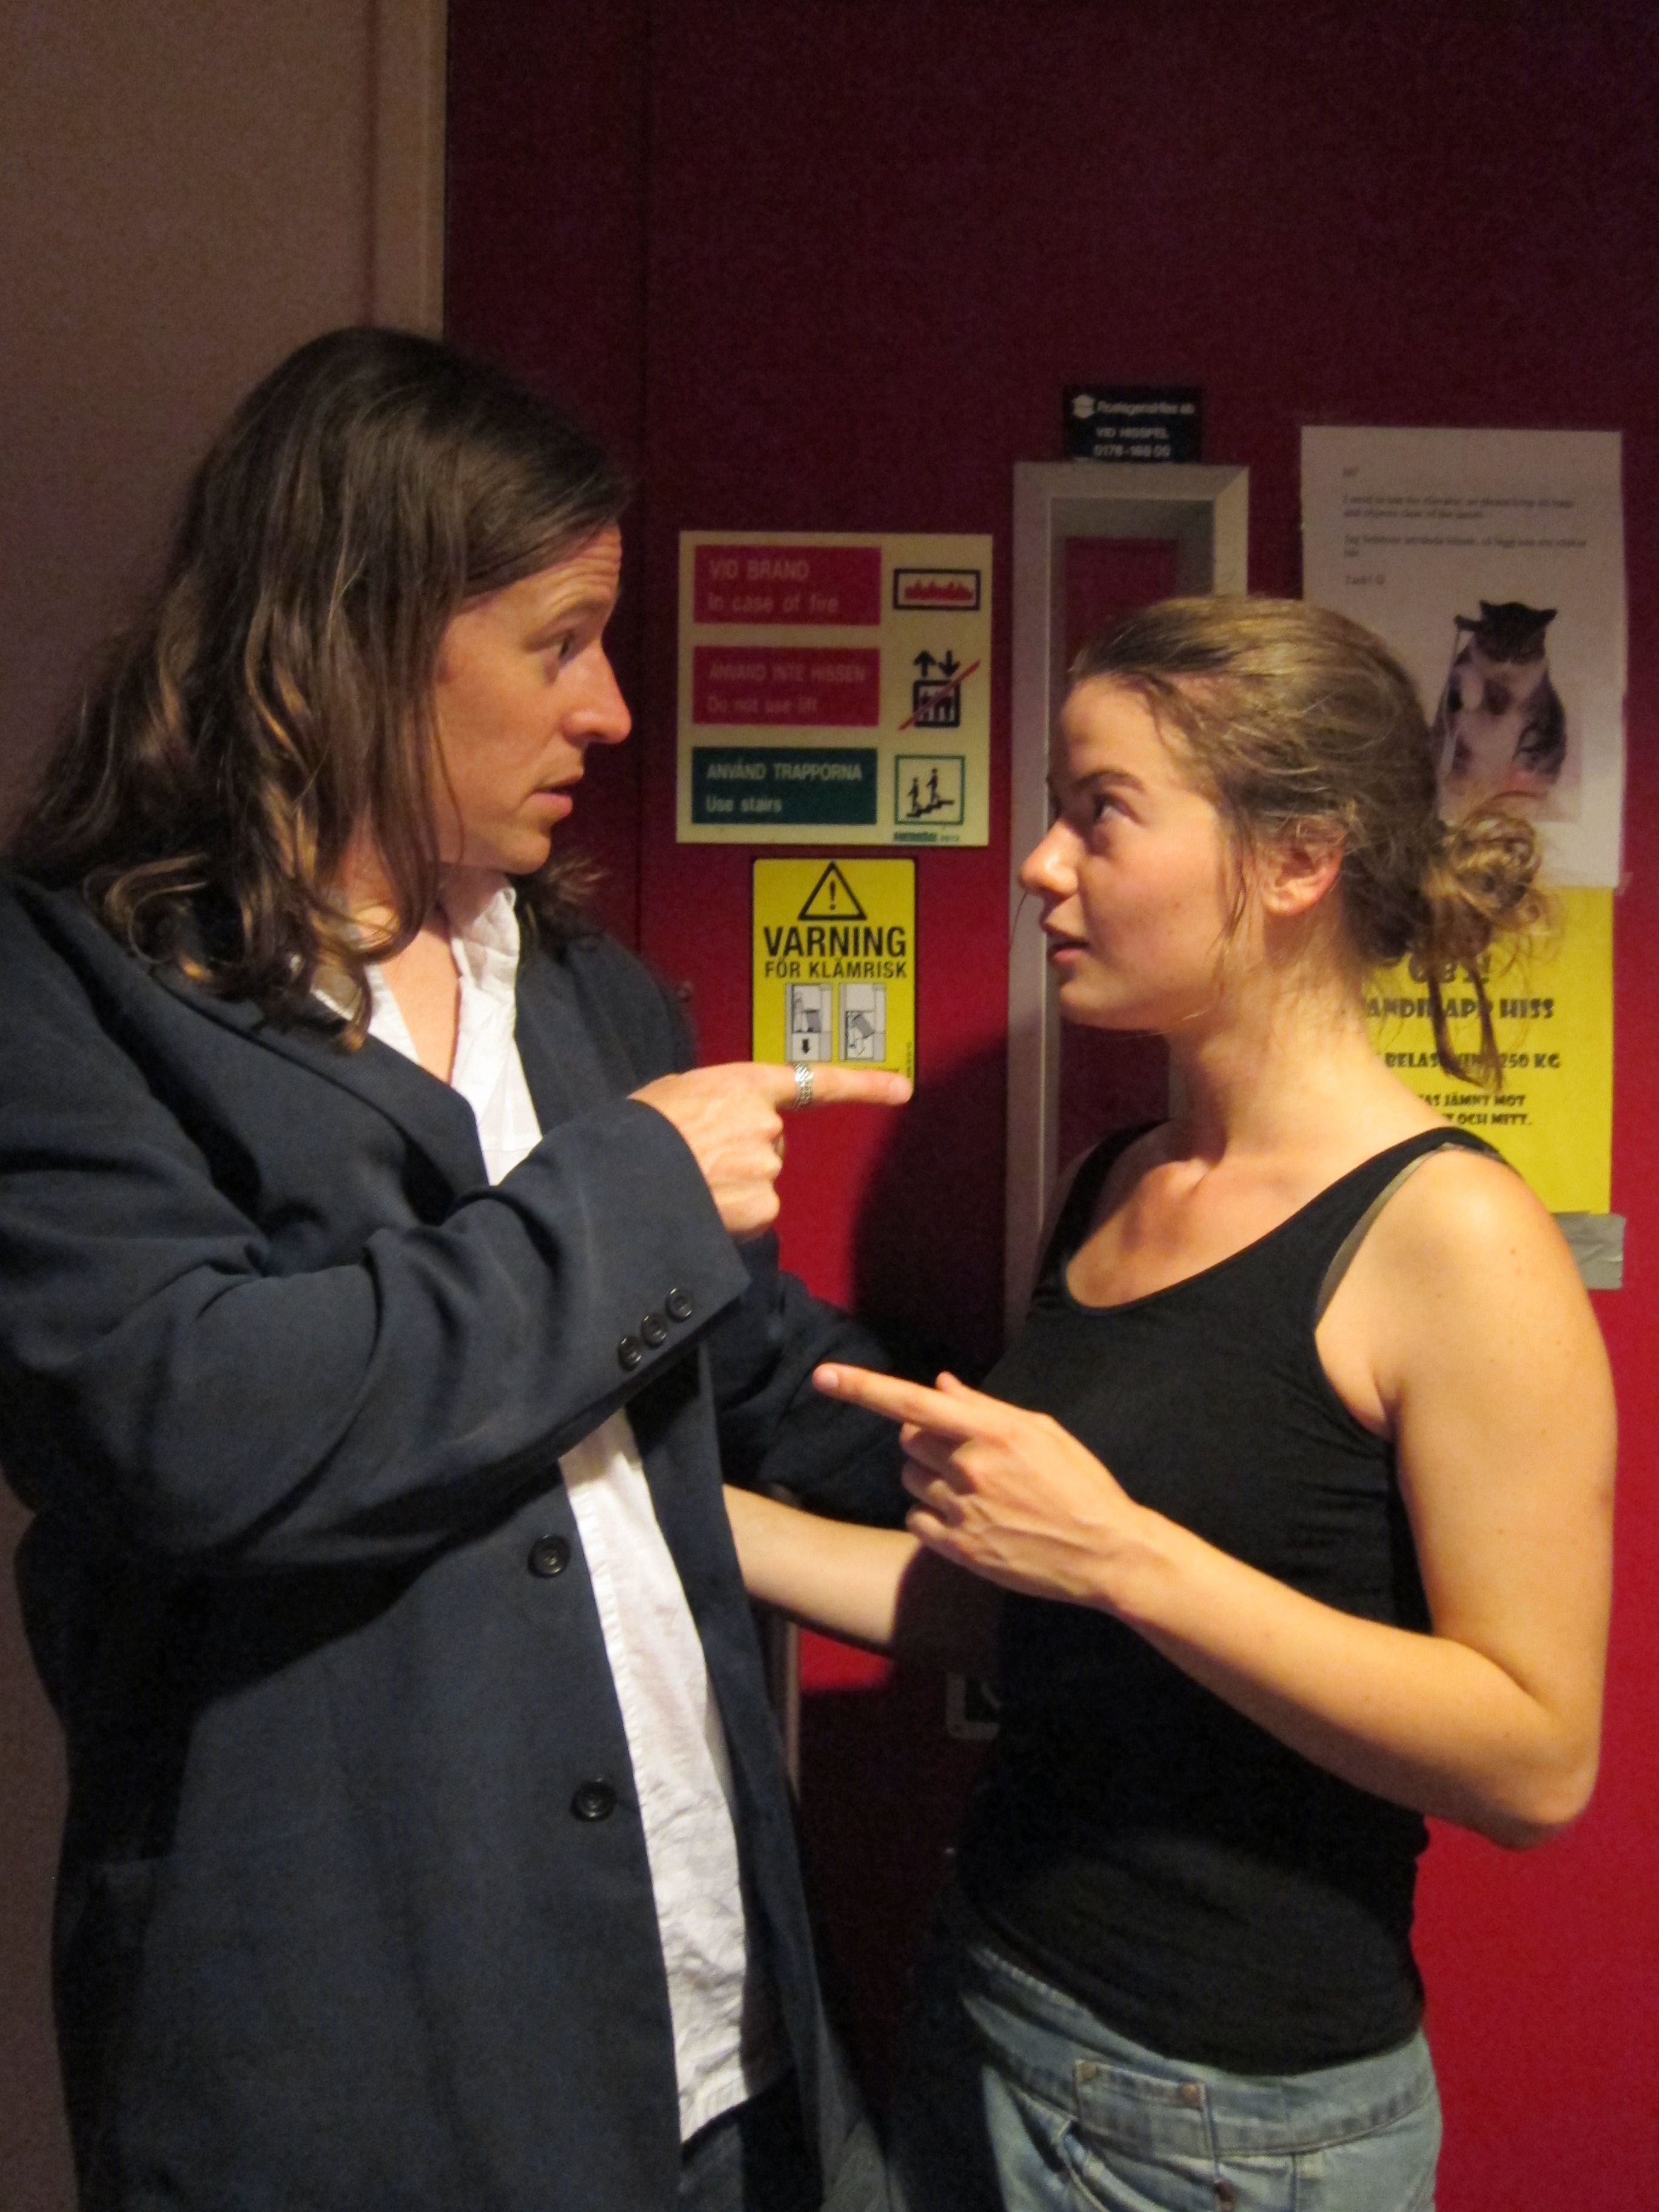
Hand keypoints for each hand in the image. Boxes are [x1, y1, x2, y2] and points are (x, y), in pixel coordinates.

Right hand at [633, 1064, 910, 1237]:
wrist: (621, 1175)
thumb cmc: (636, 1132)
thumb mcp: (674, 1095)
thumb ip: (714, 1103)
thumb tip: (720, 1126)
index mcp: (744, 1084)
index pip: (816, 1082)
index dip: (863, 1085)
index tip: (904, 1088)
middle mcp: (767, 1123)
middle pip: (771, 1145)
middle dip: (742, 1155)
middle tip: (695, 1160)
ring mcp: (767, 1166)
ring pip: (760, 1182)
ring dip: (733, 1187)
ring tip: (689, 1184)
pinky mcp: (762, 1207)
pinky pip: (754, 1215)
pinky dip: (732, 1216)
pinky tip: (701, 1207)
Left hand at [812, 1363, 1148, 1606]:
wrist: (1105, 1552)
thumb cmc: (1079, 1483)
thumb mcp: (1040, 1431)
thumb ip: (984, 1407)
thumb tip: (940, 1385)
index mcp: (992, 1432)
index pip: (912, 1402)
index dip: (862, 1388)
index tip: (822, 1376)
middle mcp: (970, 1469)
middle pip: (906, 1440)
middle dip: (923, 1440)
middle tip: (962, 1453)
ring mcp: (962, 1512)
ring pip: (910, 1480)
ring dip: (929, 1478)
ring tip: (974, 1489)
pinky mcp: (959, 1550)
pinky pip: (915, 1519)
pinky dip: (930, 1515)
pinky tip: (968, 1518)